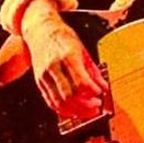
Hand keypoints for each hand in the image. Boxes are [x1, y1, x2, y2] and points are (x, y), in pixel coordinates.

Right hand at [22, 0, 108, 124]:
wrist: (40, 31)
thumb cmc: (62, 38)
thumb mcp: (83, 50)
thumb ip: (94, 70)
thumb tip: (104, 86)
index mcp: (67, 57)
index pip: (81, 82)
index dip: (93, 92)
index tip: (100, 94)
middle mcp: (54, 68)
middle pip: (70, 96)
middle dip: (86, 106)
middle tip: (96, 106)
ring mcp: (44, 76)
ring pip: (59, 103)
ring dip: (76, 111)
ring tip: (87, 111)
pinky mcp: (40, 82)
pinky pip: (51, 102)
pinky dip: (63, 110)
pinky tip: (73, 110)